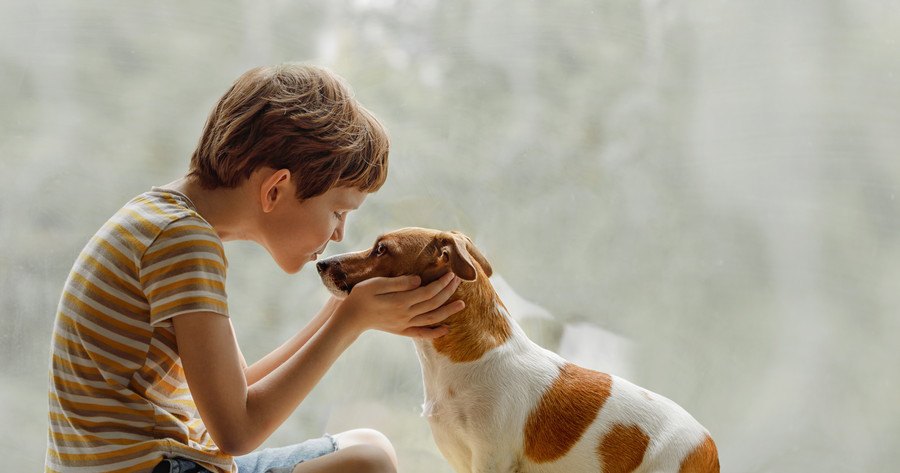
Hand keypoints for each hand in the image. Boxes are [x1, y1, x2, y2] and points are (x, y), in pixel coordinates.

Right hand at [333, 272, 464, 338]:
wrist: (350, 319)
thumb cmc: (360, 297)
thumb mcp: (375, 284)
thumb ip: (398, 283)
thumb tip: (418, 280)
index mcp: (401, 301)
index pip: (428, 291)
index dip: (442, 282)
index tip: (451, 272)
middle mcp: (406, 315)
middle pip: (433, 303)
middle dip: (448, 291)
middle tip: (459, 280)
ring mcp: (404, 324)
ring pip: (432, 319)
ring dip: (448, 311)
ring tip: (462, 304)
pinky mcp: (401, 330)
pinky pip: (422, 334)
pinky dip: (435, 333)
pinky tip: (445, 330)